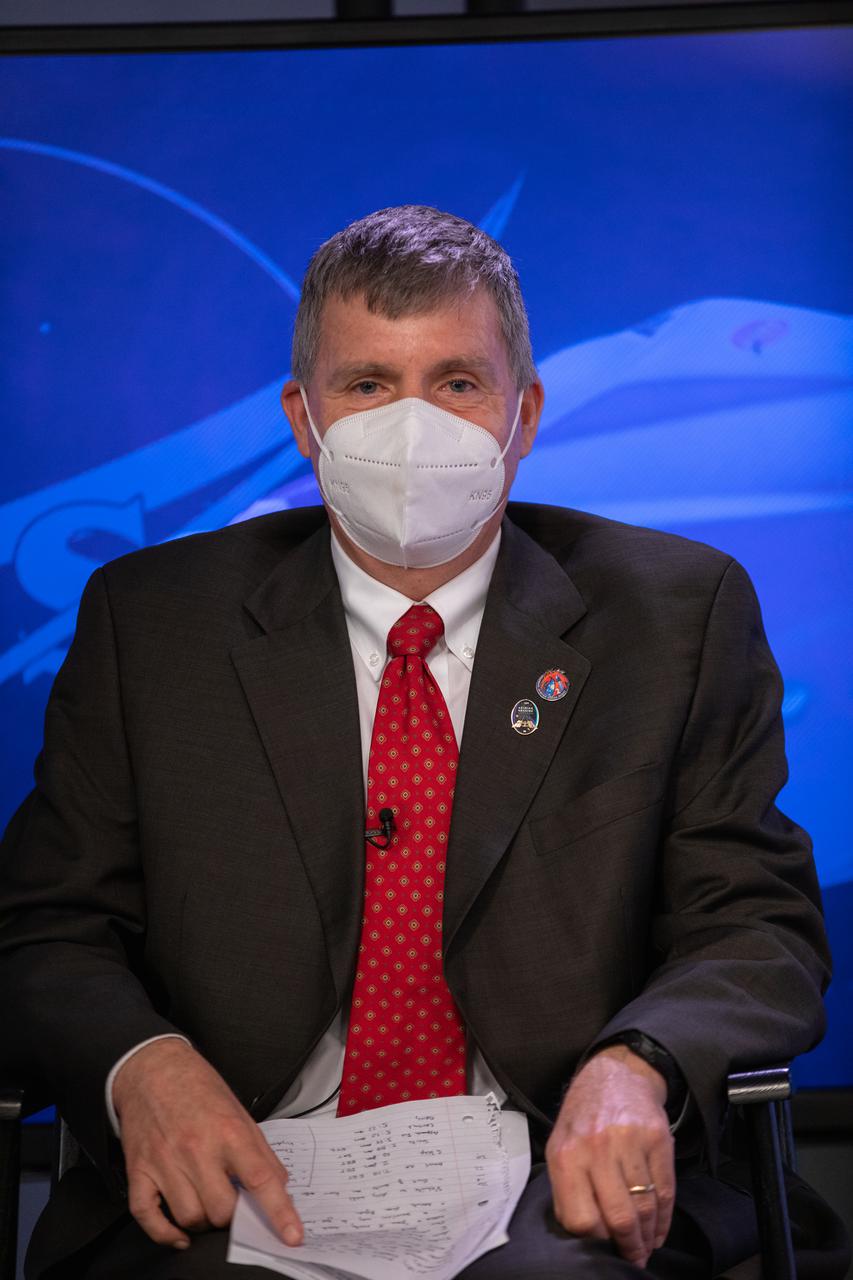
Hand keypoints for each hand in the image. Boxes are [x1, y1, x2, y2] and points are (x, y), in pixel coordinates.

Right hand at [112, 1038, 303, 1250]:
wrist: (152, 1068)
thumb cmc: (197, 1088)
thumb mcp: (239, 1111)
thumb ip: (260, 1151)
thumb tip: (279, 1186)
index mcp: (228, 1131)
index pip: (260, 1179)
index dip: (279, 1212)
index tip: (292, 1236)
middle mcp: (196, 1148)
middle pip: (222, 1210)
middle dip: (234, 1217)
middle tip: (235, 1205)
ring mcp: (165, 1162)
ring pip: (190, 1218)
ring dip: (204, 1223)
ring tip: (208, 1205)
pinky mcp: (139, 1171)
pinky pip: (148, 1218)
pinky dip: (165, 1234)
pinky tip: (179, 1233)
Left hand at [545, 1045, 674, 1268]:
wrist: (616, 1074)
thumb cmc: (584, 1116)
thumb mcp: (560, 1145)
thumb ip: (566, 1188)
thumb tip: (582, 1235)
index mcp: (566, 1155)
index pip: (580, 1219)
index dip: (594, 1242)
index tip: (603, 1251)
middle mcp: (596, 1148)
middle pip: (618, 1218)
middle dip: (628, 1248)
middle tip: (632, 1259)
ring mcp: (629, 1142)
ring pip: (644, 1208)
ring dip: (647, 1237)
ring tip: (645, 1247)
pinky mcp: (657, 1139)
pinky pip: (665, 1191)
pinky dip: (664, 1218)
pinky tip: (658, 1229)